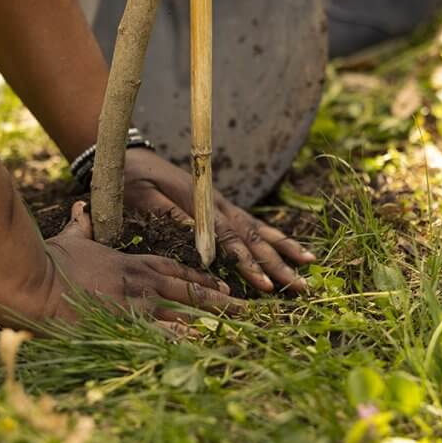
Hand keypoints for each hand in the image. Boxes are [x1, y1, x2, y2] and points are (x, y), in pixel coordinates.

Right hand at [26, 202, 241, 331]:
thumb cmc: (52, 261)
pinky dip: (182, 340)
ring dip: (207, 321)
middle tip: (243, 306)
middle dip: (217, 299)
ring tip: (233, 328)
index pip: (176, 269)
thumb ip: (82, 224)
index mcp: (133, 264)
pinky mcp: (125, 323)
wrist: (40, 282)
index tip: (220, 285)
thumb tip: (80, 206)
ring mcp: (135, 304)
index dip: (200, 278)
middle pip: (188, 290)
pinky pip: (161, 334)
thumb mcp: (72, 238)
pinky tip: (201, 346)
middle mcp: (141, 283)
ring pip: (182, 313)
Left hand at [122, 149, 315, 292]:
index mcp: (199, 202)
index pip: (229, 237)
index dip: (248, 262)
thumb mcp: (140, 195)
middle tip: (301, 287)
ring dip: (284, 249)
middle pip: (253, 237)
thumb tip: (196, 235)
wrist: (131, 156)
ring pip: (259, 230)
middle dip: (278, 264)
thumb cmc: (131, 179)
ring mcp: (222, 205)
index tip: (265, 285)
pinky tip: (291, 250)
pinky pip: (253, 224)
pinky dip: (274, 238)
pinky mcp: (222, 207)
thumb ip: (167, 213)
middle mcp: (217, 204)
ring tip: (310, 265)